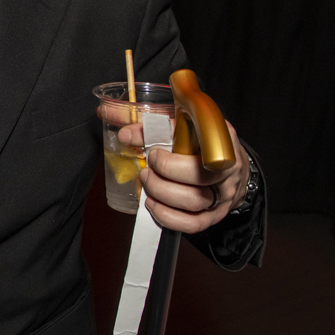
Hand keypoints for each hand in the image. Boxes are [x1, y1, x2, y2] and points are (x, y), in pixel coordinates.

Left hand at [110, 115, 246, 233]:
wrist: (229, 167)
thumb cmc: (200, 144)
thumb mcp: (179, 124)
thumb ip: (145, 120)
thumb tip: (105, 112)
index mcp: (220, 136)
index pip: (197, 134)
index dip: (165, 136)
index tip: (141, 142)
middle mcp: (226, 165)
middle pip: (199, 173)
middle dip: (165, 171)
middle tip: (147, 167)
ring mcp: (223, 193)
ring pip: (194, 200)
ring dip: (162, 193)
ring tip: (147, 182)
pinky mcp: (215, 214)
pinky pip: (193, 223)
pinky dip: (168, 217)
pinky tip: (153, 205)